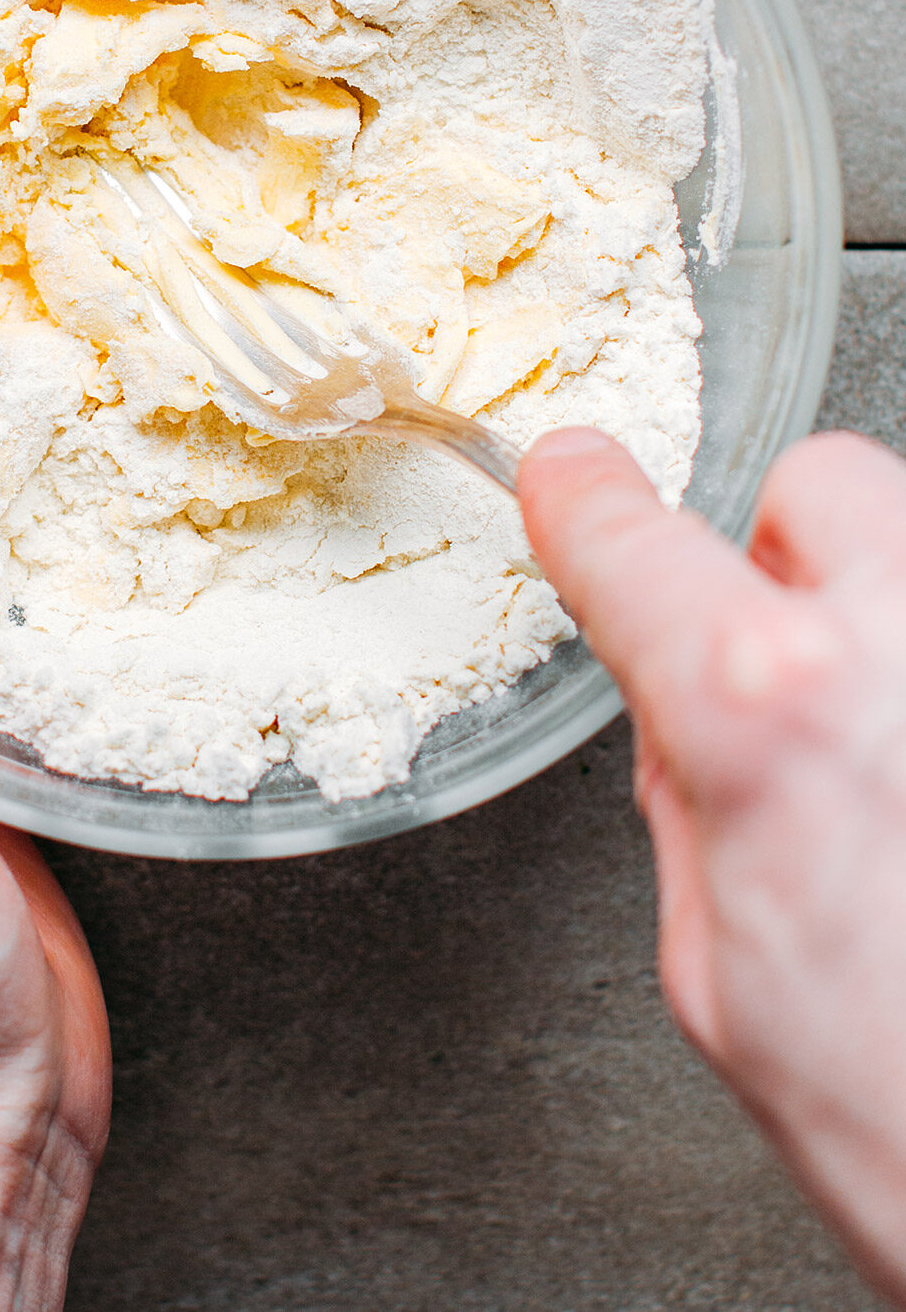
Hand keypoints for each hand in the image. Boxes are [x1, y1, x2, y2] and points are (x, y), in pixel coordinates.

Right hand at [521, 425, 905, 1306]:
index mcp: (772, 708)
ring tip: (887, 755)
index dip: (587, 505)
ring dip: (889, 623)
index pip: (636, 542)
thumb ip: (691, 798)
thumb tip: (691, 723)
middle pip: (824, 481)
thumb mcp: (713, 966)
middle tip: (783, 659)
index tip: (574, 481)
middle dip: (784, 554)